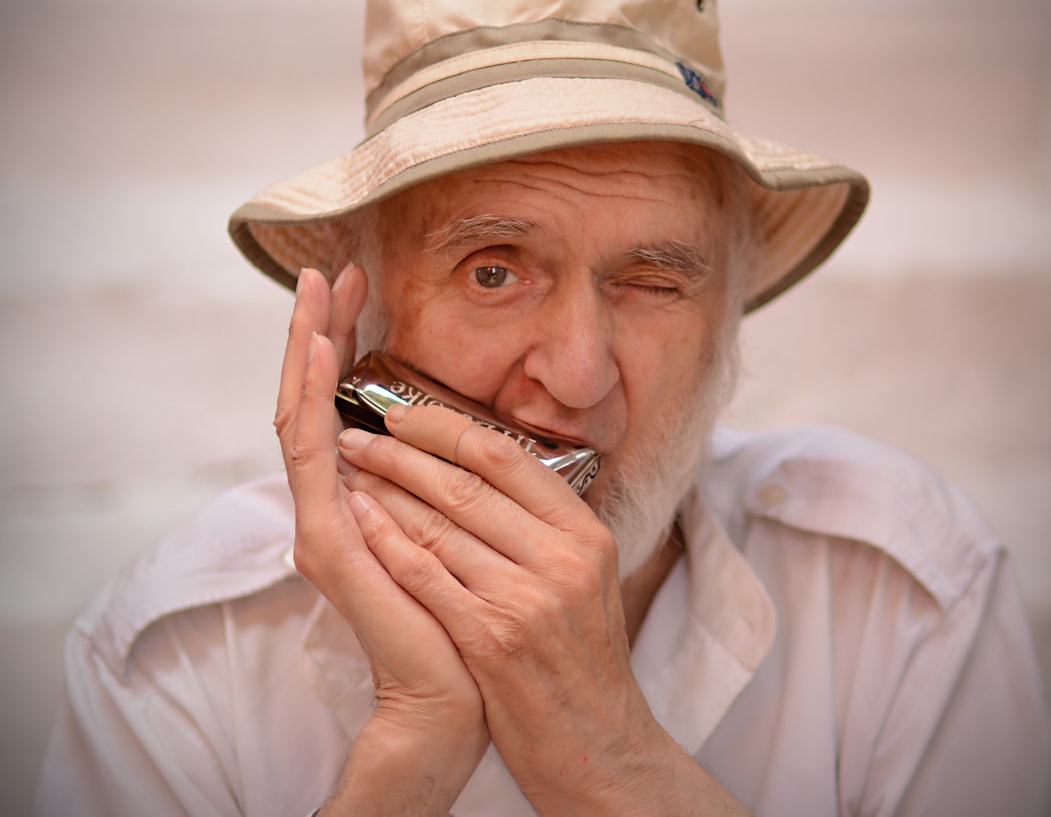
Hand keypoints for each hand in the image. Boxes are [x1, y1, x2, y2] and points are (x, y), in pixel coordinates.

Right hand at [275, 267, 488, 813]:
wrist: (456, 684)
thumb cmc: (462, 610)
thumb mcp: (457, 529)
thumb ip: (434, 484)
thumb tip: (443, 435)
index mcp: (364, 493)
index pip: (343, 404)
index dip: (345, 347)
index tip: (362, 292)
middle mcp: (334, 498)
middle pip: (313, 398)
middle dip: (320, 331)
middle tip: (328, 271)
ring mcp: (322, 515)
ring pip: (300, 413)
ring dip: (307, 348)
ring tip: (314, 291)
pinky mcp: (325, 536)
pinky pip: (310, 453)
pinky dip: (312, 396)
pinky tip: (322, 349)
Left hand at [337, 404, 678, 813]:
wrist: (595, 740)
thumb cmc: (584, 656)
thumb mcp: (589, 576)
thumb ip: (547, 524)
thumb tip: (487, 465)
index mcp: (585, 534)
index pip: (507, 458)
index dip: (447, 429)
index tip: (404, 416)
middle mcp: (560, 559)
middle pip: (465, 484)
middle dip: (401, 454)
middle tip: (359, 435)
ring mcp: (524, 598)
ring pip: (438, 524)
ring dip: (383, 492)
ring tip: (349, 471)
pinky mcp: (488, 637)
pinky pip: (424, 573)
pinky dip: (386, 540)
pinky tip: (357, 518)